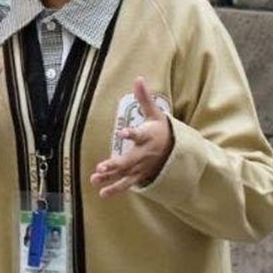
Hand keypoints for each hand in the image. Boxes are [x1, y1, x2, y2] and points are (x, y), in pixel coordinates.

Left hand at [89, 77, 171, 197]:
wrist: (176, 150)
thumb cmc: (161, 129)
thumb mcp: (155, 113)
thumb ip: (144, 98)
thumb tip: (138, 78)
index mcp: (147, 136)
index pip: (139, 134)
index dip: (131, 134)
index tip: (122, 132)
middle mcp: (144, 154)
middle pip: (129, 160)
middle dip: (115, 164)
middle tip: (101, 167)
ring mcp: (142, 167)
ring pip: (126, 175)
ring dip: (111, 179)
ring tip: (96, 180)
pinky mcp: (140, 175)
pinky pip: (127, 184)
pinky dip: (116, 189)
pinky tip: (102, 194)